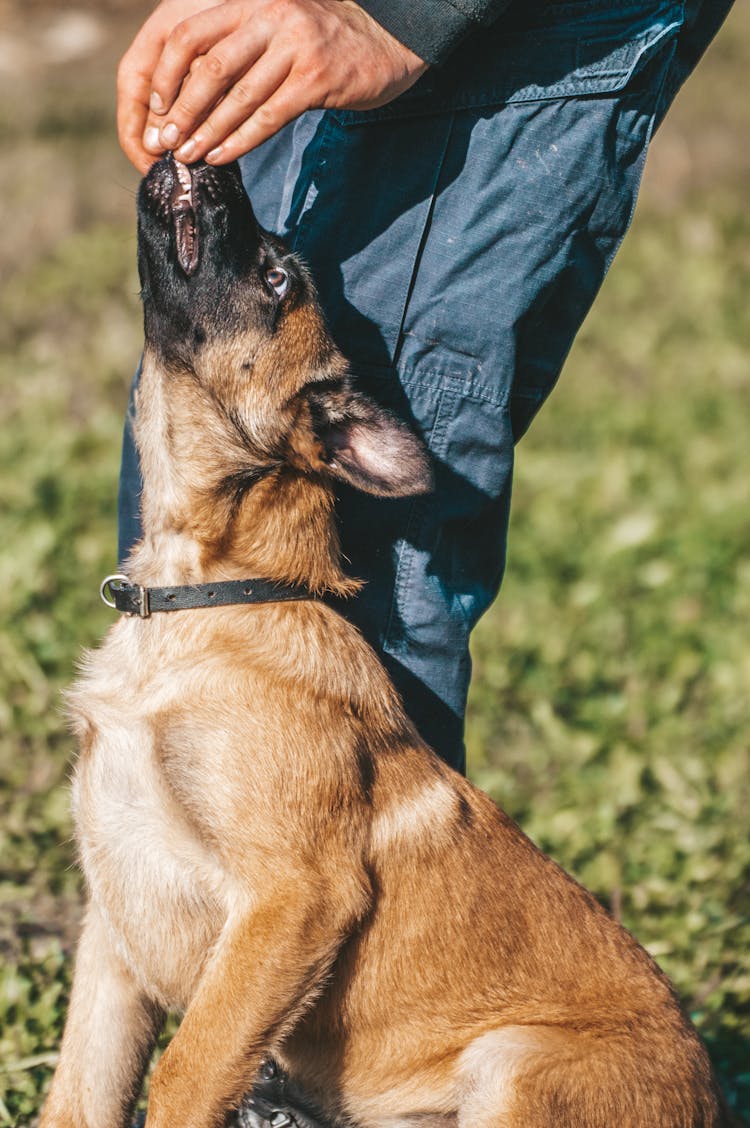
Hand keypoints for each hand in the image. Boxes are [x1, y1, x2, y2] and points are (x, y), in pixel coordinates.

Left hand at [118, 0, 427, 172]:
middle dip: (183, 111)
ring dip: (208, 132)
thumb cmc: (322, 44)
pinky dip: (240, 141)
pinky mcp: (316, 79)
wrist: (387, 43)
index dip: (167, 74)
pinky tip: (222, 157)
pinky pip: (268, 116)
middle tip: (166, 142)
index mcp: (251, 1)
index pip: (190, 34)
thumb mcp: (276, 28)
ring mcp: (295, 46)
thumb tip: (189, 91)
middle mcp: (270, 15)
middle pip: (210, 68)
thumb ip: (238, 46)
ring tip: (188, 157)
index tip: (156, 107)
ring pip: (238, 97)